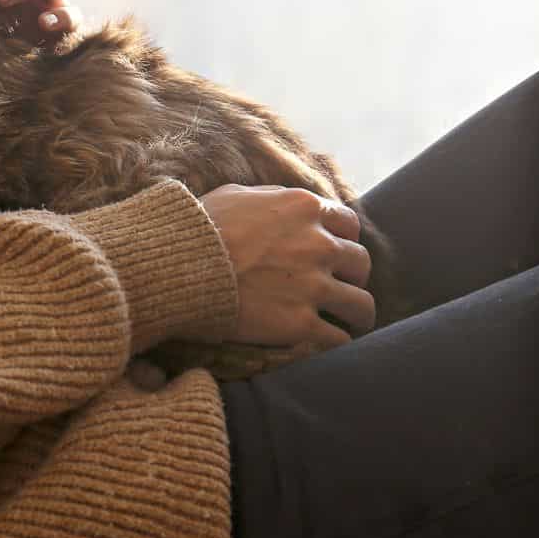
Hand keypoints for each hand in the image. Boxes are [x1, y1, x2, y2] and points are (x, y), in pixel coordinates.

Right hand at [199, 184, 375, 350]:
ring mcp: (312, 286)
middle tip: (339, 287)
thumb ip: (270, 197)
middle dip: (352, 276)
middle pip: (361, 264)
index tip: (335, 253)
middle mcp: (318, 244)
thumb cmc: (198, 228)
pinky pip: (339, 339)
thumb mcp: (233, 195)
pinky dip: (335, 342)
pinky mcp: (300, 324)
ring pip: (362, 305)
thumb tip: (284, 201)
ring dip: (355, 313)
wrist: (176, 267)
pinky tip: (324, 342)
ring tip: (346, 321)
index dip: (344, 240)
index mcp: (303, 208)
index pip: (349, 224)